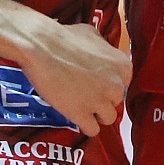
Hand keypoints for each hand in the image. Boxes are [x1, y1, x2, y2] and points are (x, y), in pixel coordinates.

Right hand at [17, 21, 129, 136]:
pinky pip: (92, 130)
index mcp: (123, 66)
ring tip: (79, 104)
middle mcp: (116, 85)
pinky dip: (83, 124)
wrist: (40, 46)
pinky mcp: (82, 115)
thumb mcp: (91, 35)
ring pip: (107, 118)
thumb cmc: (63, 37)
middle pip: (115, 101)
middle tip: (84, 91)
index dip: (107, 84)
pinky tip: (74, 115)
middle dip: (101, 98)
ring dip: (95, 113)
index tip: (95, 82)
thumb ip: (103, 48)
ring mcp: (100, 102)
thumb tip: (102, 52)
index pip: (123, 84)